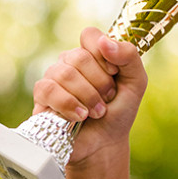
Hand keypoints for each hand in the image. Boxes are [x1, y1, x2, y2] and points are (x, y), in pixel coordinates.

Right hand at [32, 27, 147, 164]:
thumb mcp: (136, 83)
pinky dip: (70, 105)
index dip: (104, 55)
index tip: (114, 73)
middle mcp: (69, 62)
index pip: (89, 35)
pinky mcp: (41, 97)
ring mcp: (53, 78)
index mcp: (91, 54)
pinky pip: (49, 90)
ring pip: (65, 73)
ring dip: (88, 97)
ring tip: (97, 112)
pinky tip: (80, 116)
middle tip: (107, 99)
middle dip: (100, 83)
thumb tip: (105, 42)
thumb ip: (129, 57)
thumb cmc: (119, 112)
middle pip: (79, 56)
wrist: (104, 143)